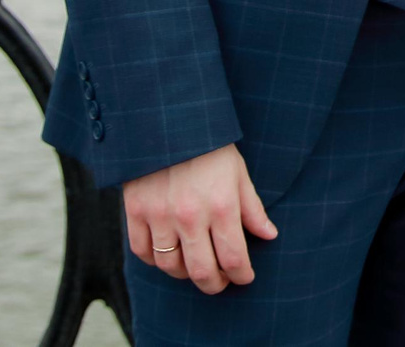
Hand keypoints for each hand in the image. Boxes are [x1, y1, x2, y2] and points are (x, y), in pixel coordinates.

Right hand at [123, 143, 277, 293]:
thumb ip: (253, 209)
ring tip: (196, 266)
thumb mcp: (238, 173)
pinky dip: (155, 260)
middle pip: (202, 272)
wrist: (168, 119)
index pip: (234, 258)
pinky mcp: (135, 211)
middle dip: (215, 284)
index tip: (245, 277)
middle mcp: (190, 216)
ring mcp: (160, 215)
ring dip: (186, 273)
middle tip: (221, 281)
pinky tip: (168, 254)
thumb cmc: (210, 146)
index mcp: (221, 206)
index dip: (242, 275)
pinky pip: (142, 252)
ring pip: (171, 266)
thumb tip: (269, 235)